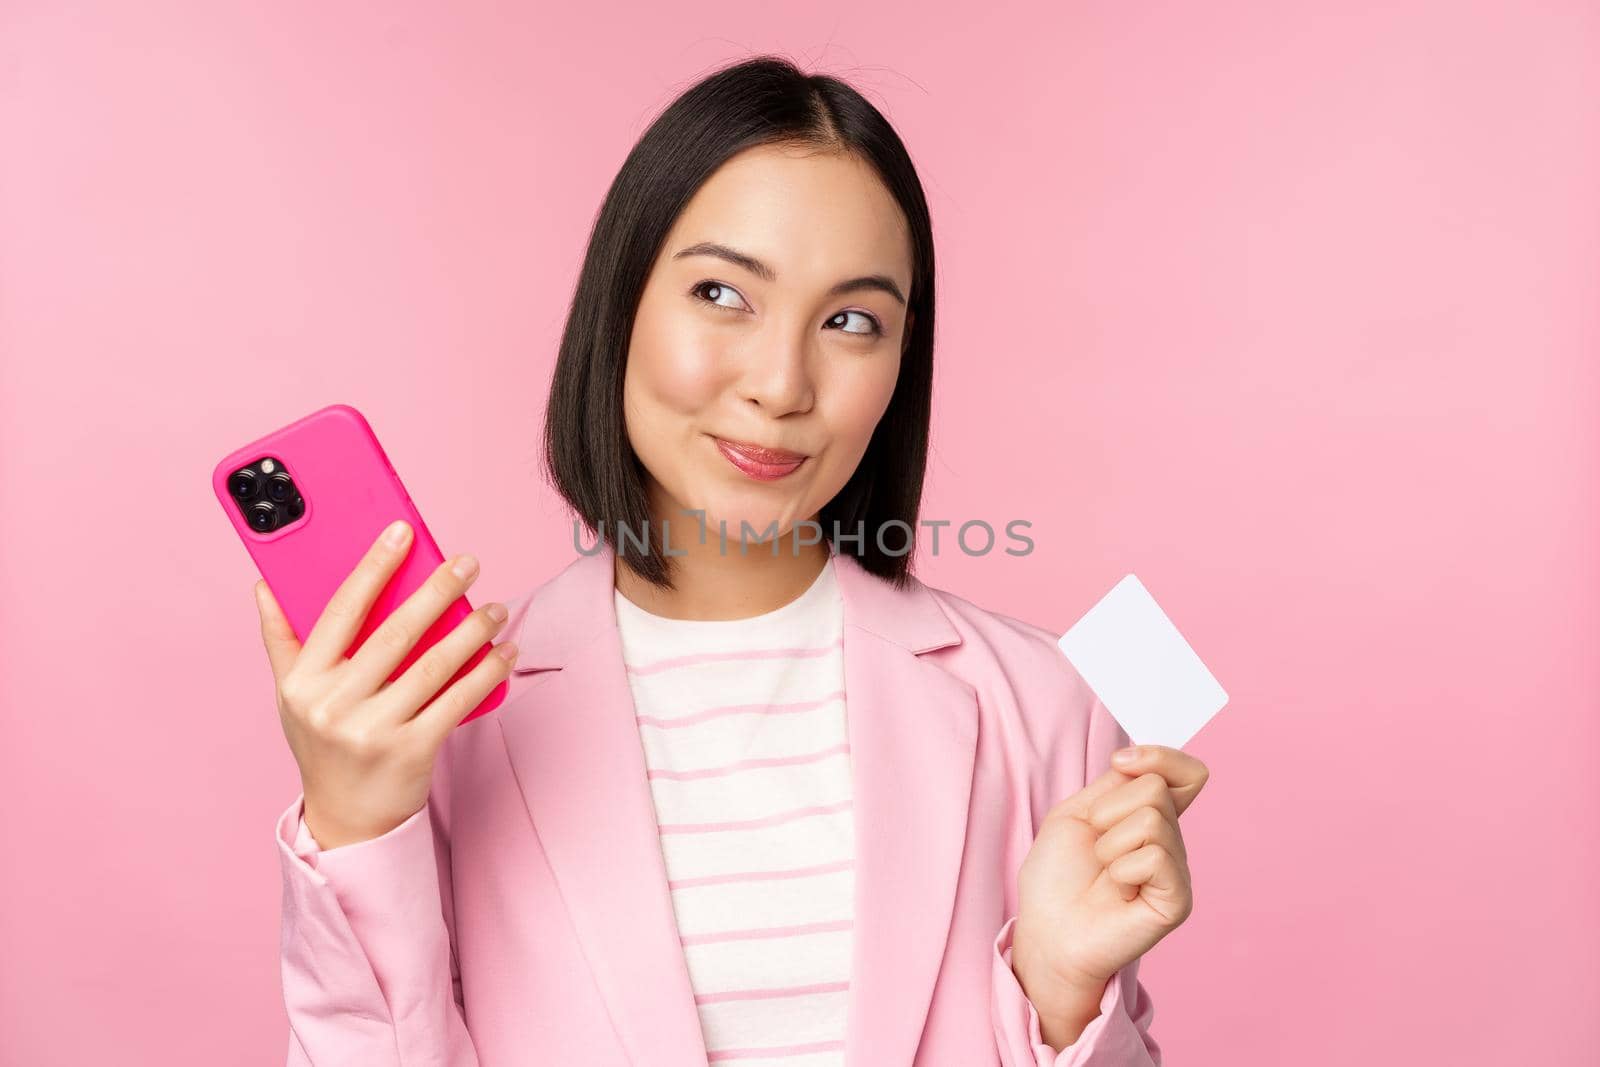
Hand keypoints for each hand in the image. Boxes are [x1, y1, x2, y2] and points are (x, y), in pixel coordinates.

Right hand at [256, 520, 519, 848]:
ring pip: (433, 666)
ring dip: (471, 631)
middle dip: (436, 591)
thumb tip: (265, 583)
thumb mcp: (292, 695)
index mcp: (304, 681)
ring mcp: (372, 731)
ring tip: (495, 607)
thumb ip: (282, 639)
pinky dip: (487, 673)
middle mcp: (334, 705)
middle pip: (394, 633)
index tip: (401, 532)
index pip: (341, 610)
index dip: (373, 567)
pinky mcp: (411, 752)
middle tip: (467, 562)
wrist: (346, 818)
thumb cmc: (323, 744)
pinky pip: (457, 702)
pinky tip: (505, 652)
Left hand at [1010, 745, 1208, 1027]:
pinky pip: (1155, 856)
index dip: (1160, 756)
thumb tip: (1142, 759)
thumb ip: (1116, 784)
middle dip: (1109, 810)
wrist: (1046, 930)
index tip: (1120, 762)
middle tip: (1096, 846)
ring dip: (1110, 842)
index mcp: (1151, 817)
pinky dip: (1122, 868)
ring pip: (1152, 819)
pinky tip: (1117, 890)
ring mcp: (1177, 871)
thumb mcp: (1077, 813)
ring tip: (1103, 872)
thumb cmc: (1056, 877)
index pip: (1187, 773)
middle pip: (1156, 788)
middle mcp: (1171, 842)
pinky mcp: (1177, 900)